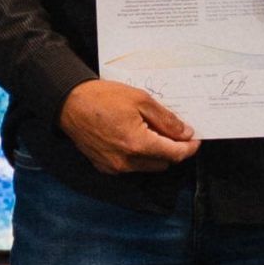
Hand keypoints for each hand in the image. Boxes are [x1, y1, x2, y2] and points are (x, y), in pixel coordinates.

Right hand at [59, 78, 198, 172]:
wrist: (68, 103)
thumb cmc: (102, 98)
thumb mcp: (140, 100)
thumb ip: (166, 119)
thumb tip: (185, 133)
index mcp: (138, 144)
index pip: (174, 154)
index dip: (189, 148)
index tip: (195, 139)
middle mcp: (127, 161)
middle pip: (163, 163)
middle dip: (172, 150)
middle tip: (173, 131)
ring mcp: (114, 167)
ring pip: (148, 167)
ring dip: (156, 154)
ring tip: (152, 132)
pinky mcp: (104, 167)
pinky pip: (131, 167)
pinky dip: (139, 156)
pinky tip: (134, 138)